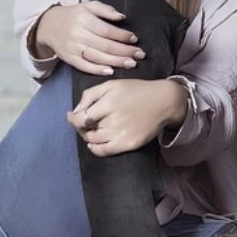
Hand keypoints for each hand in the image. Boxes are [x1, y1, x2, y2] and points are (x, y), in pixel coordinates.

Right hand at [36, 1, 144, 75]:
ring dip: (116, 62)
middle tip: (140, 55)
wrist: (48, 25)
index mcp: (84, 20)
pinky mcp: (69, 58)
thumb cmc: (74, 15)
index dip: (122, 36)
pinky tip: (111, 71)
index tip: (135, 39)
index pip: (107, 30)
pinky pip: (84, 66)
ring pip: (97, 57)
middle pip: (105, 45)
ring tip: (131, 64)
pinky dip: (97, 70)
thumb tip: (122, 17)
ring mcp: (73, 48)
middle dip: (125, 51)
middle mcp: (78, 34)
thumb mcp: (88, 6)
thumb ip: (105, 10)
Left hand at [67, 79, 186, 156]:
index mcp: (109, 103)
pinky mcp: (129, 144)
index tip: (72, 116)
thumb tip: (75, 112)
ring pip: (93, 140)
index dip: (73, 119)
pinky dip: (95, 148)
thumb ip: (90, 94)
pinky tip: (96, 142)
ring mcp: (122, 134)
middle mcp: (114, 120)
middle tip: (86, 122)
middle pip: (86, 130)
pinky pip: (104, 151)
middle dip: (82, 126)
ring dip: (89, 135)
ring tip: (94, 129)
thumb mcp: (112, 84)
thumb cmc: (136, 90)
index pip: (80, 118)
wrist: (164, 102)